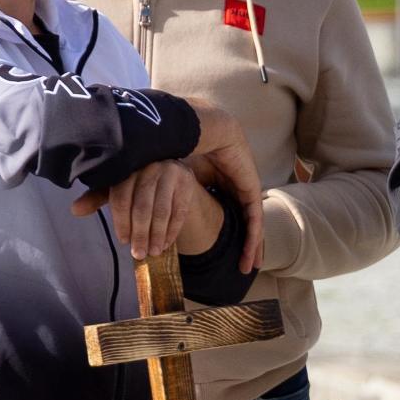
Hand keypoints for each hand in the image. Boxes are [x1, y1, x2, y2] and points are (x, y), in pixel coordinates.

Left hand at [78, 158, 226, 261]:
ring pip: (162, 211)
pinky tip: (166, 244)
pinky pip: (179, 211)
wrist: (172, 170)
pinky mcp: (187, 182)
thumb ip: (97, 198)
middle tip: (138, 254)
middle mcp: (149, 166)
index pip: (122, 197)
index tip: (123, 241)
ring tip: (153, 252)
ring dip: (157, 235)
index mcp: (127, 166)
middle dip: (140, 234)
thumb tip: (75, 210)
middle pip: (143, 206)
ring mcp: (170, 173)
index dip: (121, 222)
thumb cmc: (138, 182)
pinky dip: (172, 231)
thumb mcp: (118, 187)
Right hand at [181, 99, 264, 267]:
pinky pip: (254, 222)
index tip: (227, 251)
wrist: (205, 130)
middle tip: (242, 268)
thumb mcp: (177, 176)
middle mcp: (236, 189)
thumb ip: (168, 191)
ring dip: (250, 248)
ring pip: (252, 226)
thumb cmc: (188, 148)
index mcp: (222, 183)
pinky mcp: (251, 192)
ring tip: (248, 268)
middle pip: (243, 223)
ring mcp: (246, 191)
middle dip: (245, 246)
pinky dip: (252, 240)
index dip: (227, 233)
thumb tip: (144, 202)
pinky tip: (250, 257)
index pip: (227, 213)